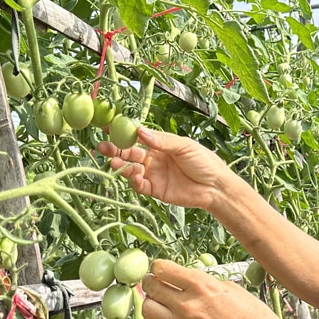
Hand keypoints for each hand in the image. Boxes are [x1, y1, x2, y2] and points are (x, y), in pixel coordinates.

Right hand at [97, 127, 229, 210]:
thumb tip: (140, 131)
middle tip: (102, 146)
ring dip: (121, 165)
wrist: (215, 186)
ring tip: (113, 162)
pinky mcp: (156, 190)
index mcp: (160, 144)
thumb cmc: (204, 162)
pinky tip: (134, 176)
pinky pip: (140, 185)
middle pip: (129, 153)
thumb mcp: (184, 146)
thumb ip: (162, 141)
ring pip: (131, 168)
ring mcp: (153, 174)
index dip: (122, 133)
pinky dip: (134, 181)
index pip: (137, 137)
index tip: (108, 128)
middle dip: (115, 149)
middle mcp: (153, 158)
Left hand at [140, 259, 292, 318]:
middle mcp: (188, 305)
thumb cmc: (252, 316)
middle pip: (151, 287)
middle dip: (151, 282)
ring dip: (152, 303)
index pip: (163, 269)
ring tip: (162, 304)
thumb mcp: (230, 288)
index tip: (161, 269)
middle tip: (156, 284)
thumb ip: (204, 282)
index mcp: (202, 285)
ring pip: (148, 309)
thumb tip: (185, 280)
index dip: (159, 267)